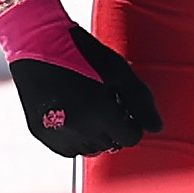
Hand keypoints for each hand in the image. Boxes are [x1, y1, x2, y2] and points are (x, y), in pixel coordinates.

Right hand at [0, 0, 162, 157]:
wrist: (36, 42)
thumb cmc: (80, 52)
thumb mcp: (118, 70)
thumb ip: (141, 101)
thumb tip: (157, 128)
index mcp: (100, 113)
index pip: (130, 138)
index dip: (132, 124)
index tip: (125, 109)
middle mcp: (78, 129)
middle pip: (111, 144)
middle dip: (114, 127)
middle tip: (105, 102)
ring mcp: (57, 133)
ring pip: (89, 150)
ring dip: (95, 135)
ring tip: (88, 108)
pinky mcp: (40, 132)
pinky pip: (67, 149)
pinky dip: (74, 138)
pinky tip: (73, 116)